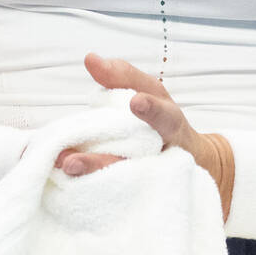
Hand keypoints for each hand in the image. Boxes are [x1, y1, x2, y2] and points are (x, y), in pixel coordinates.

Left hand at [77, 54, 234, 217]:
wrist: (192, 161)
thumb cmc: (162, 120)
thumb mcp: (150, 92)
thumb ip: (122, 76)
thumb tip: (90, 58)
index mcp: (170, 123)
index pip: (164, 116)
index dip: (151, 110)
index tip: (136, 102)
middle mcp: (165, 154)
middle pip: (135, 161)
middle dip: (102, 162)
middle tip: (72, 162)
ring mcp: (155, 179)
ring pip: (124, 183)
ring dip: (90, 178)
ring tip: (63, 171)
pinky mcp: (143, 195)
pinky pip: (119, 196)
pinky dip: (94, 193)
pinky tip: (68, 186)